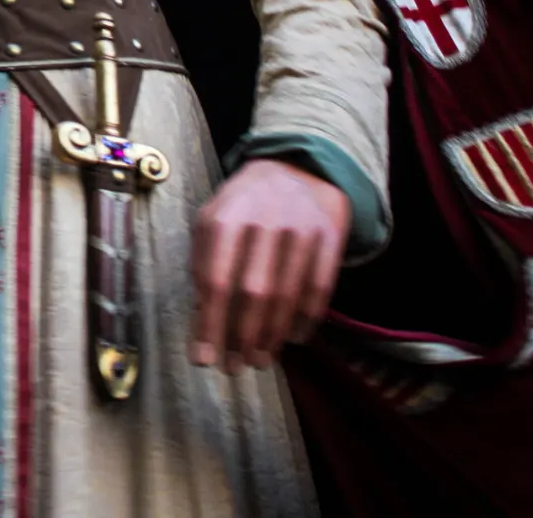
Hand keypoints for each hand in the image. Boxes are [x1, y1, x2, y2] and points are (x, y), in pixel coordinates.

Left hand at [190, 157, 348, 371]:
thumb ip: (204, 261)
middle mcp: (264, 221)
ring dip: (272, 336)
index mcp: (225, 217)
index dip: (209, 324)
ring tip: (259, 360)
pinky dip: (306, 319)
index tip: (203, 359)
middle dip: (242, 338)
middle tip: (235, 367)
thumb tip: (201, 316)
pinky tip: (292, 338)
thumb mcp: (213, 219)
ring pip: (287, 296)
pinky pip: (319, 287)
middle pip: (253, 293)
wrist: (298, 165)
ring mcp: (301, 227)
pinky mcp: (330, 235)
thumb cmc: (245, 202)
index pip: (214, 280)